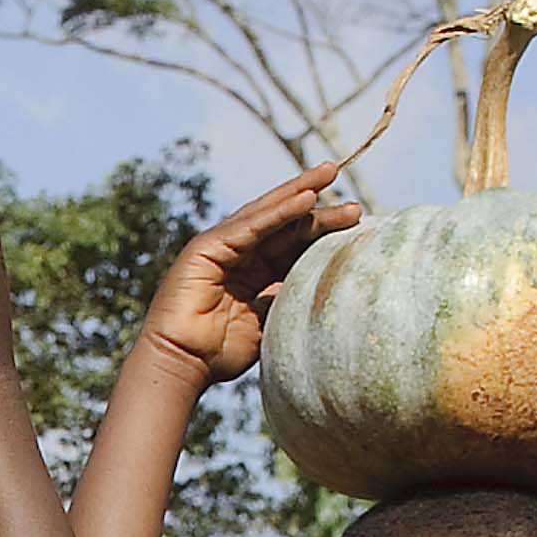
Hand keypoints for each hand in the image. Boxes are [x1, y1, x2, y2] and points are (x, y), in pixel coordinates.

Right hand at [131, 162, 360, 395]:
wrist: (181, 364)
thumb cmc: (219, 353)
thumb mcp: (268, 321)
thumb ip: (287, 298)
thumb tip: (320, 283)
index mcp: (252, 272)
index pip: (291, 243)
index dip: (320, 227)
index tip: (355, 217)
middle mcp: (237, 254)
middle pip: (282, 222)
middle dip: (314, 201)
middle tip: (343, 179)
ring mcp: (220, 247)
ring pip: (267, 215)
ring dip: (299, 192)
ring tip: (330, 173)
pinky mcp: (208, 246)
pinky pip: (251, 225)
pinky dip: (280, 211)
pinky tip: (306, 198)